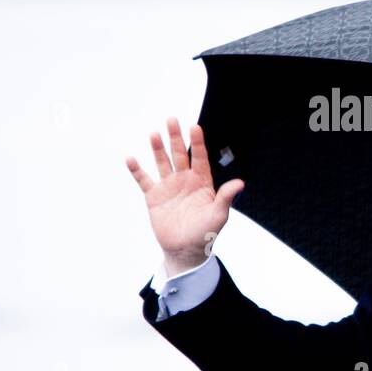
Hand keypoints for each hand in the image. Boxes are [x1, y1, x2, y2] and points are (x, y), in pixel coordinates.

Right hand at [126, 118, 244, 276]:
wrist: (185, 250)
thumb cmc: (205, 233)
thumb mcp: (218, 215)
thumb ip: (226, 197)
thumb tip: (241, 183)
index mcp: (202, 182)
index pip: (200, 158)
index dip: (198, 143)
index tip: (195, 127)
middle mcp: (184, 180)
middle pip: (179, 154)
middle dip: (175, 137)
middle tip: (172, 119)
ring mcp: (168, 186)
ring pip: (162, 162)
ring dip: (157, 149)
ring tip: (154, 134)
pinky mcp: (154, 196)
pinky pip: (144, 180)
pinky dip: (136, 169)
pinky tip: (130, 158)